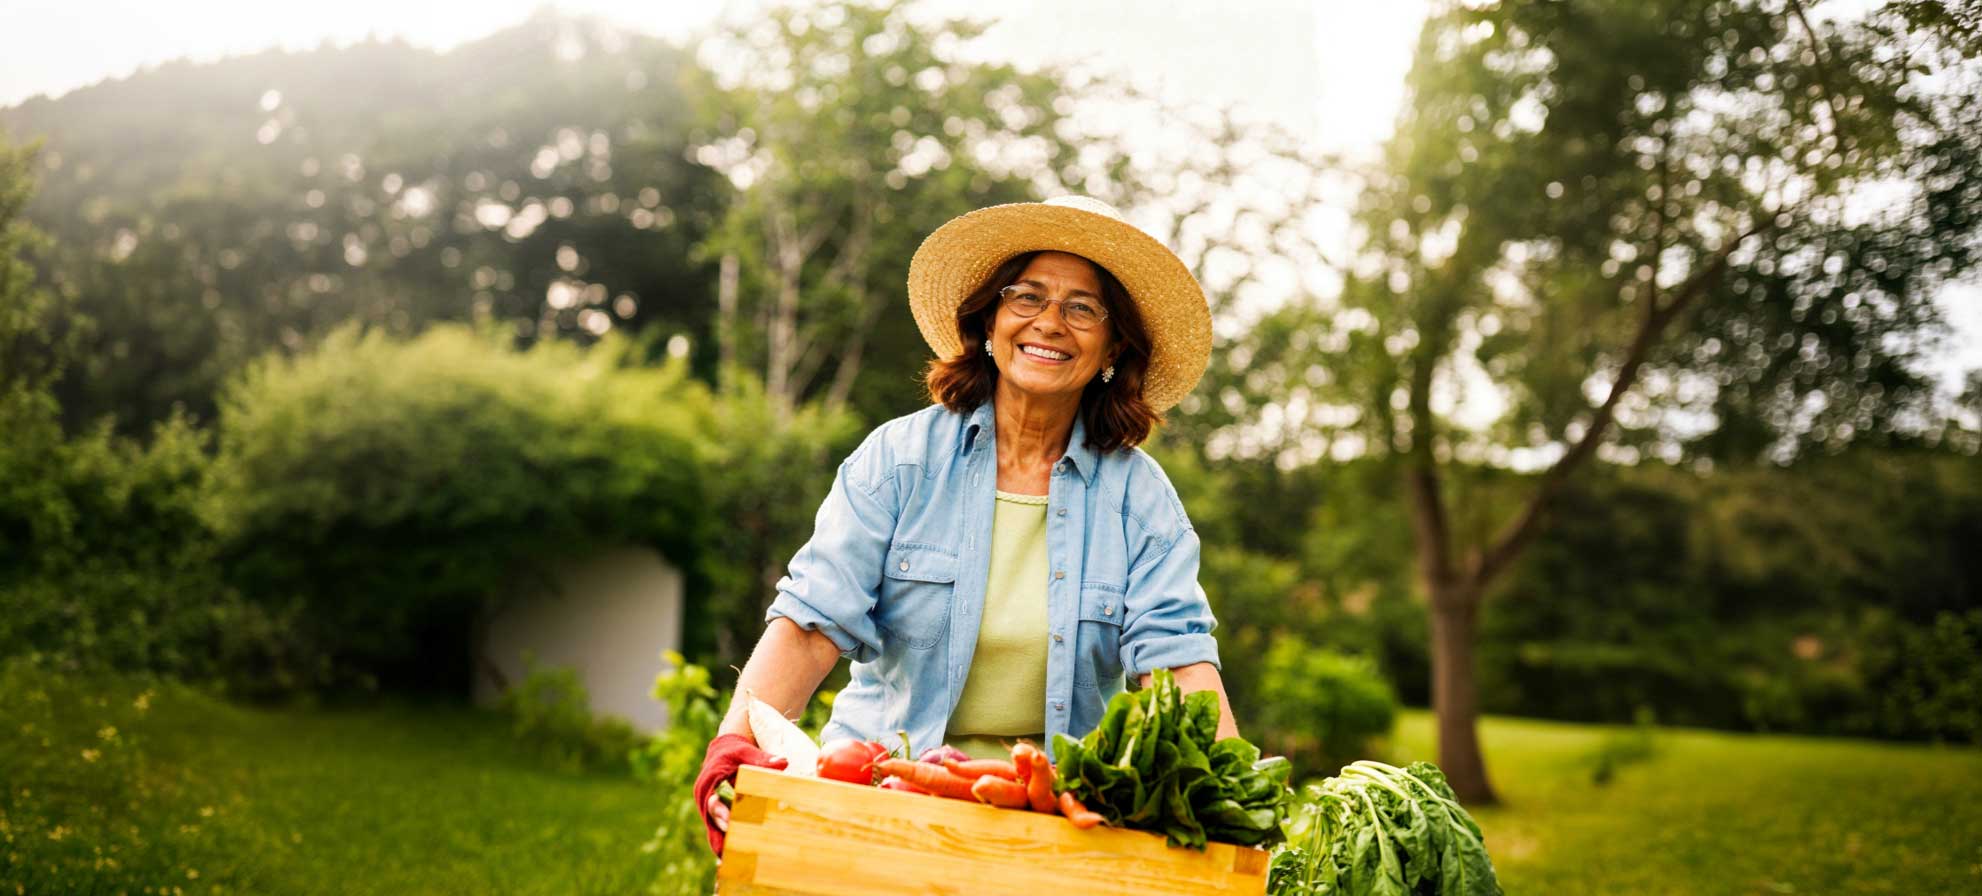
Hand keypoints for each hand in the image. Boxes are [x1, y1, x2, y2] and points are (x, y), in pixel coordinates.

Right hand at [694, 733, 789, 855]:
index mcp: (708, 783)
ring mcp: (709, 806)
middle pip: (712, 821)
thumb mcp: (746, 752)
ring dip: (722, 844)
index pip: (712, 803)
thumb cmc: (735, 750)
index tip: (732, 824)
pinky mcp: (716, 812)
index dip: (721, 815)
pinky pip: (719, 829)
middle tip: (733, 853)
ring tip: (733, 863)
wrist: (725, 749)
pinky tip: (736, 858)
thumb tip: (782, 762)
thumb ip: (762, 759)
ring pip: (714, 829)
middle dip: (722, 836)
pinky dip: (726, 841)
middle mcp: (705, 796)